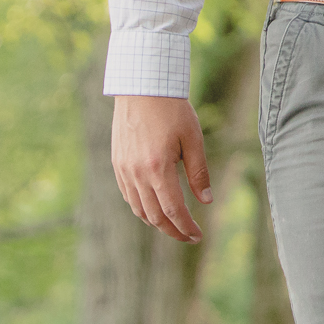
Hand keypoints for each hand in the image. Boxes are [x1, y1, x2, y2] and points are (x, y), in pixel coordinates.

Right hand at [111, 94, 212, 242]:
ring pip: (139, 208)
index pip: (174, 210)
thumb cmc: (173, 109)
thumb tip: (207, 201)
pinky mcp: (117, 163)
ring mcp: (123, 170)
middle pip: (154, 216)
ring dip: (156, 222)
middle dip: (173, 230)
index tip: (198, 236)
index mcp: (158, 169)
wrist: (142, 87)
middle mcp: (136, 174)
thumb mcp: (193, 139)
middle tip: (189, 236)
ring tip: (174, 225)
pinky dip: (142, 207)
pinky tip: (154, 207)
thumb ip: (199, 172)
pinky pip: (128, 195)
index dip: (186, 227)